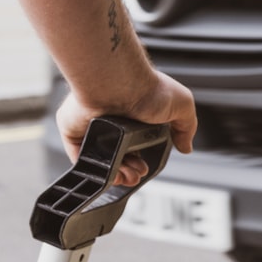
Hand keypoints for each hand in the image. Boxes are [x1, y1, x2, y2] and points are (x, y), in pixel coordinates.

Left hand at [56, 70, 197, 186]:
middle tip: (138, 173)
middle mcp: (114, 121)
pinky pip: (81, 157)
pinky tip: (109, 174)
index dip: (144, 159)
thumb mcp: (183, 105)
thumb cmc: (149, 89)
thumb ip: (187, 127)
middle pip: (120, 154)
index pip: (139, 144)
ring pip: (102, 159)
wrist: (119, 85)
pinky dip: (94, 170)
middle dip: (132, 169)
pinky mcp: (74, 132)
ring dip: (116, 173)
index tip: (148, 167)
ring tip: (127, 177)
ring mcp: (93, 127)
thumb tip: (186, 147)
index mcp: (137, 114)